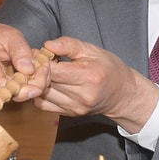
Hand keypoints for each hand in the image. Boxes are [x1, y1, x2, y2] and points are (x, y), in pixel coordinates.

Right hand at [0, 22, 45, 101]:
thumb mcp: (8, 35)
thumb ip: (20, 50)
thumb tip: (29, 70)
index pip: (0, 85)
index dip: (22, 87)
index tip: (40, 77)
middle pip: (8, 95)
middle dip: (31, 86)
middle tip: (44, 70)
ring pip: (11, 97)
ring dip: (27, 86)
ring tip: (32, 69)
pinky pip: (9, 97)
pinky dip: (20, 88)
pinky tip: (23, 75)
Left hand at [34, 36, 157, 130]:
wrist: (122, 94)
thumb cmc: (109, 68)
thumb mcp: (93, 50)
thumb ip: (69, 45)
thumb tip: (47, 45)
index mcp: (88, 76)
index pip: (52, 70)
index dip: (40, 61)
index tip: (40, 54)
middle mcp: (81, 95)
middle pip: (45, 82)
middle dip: (36, 70)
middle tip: (37, 60)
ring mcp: (74, 107)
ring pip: (41, 94)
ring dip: (37, 82)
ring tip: (42, 71)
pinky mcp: (69, 114)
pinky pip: (43, 105)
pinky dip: (39, 93)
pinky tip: (46, 84)